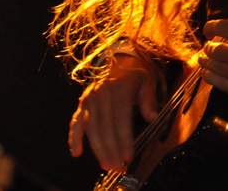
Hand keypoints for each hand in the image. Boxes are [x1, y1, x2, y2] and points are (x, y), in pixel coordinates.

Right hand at [69, 55, 158, 170]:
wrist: (120, 60)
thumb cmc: (136, 74)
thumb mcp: (147, 82)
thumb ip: (149, 99)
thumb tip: (152, 117)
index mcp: (118, 88)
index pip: (120, 118)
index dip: (124, 139)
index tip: (129, 156)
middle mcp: (100, 94)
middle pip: (104, 126)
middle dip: (111, 149)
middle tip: (117, 167)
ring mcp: (89, 98)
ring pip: (91, 128)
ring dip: (97, 148)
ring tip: (106, 165)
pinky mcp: (82, 103)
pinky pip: (76, 122)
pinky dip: (74, 137)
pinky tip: (76, 152)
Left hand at [199, 0, 227, 114]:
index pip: (224, 28)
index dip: (212, 27)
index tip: (209, 28)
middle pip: (215, 49)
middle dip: (208, 46)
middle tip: (208, 45)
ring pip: (215, 67)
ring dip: (206, 62)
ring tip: (203, 58)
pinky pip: (220, 84)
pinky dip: (211, 77)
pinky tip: (208, 74)